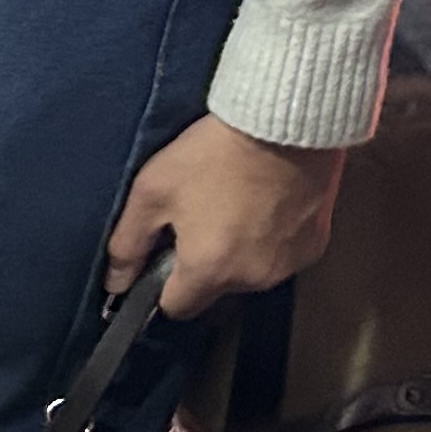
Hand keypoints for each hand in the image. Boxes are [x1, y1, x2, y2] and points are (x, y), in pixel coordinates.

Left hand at [107, 116, 344, 316]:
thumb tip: (116, 282)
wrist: (284, 123)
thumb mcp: (153, 191)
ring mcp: (288, 265)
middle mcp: (252, 280)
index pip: (177, 307)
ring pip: (250, 273)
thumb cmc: (212, 155)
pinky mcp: (315, 246)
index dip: (162, 285)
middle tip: (197, 216)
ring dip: (238, 252)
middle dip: (203, 264)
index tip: (162, 256)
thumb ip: (128, 243)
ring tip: (233, 204)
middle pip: (215, 289)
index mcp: (209, 271)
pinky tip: (264, 202)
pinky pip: (281, 255)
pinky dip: (270, 239)